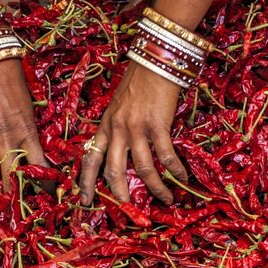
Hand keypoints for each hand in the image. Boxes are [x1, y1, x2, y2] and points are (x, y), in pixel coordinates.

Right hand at [0, 58, 39, 213]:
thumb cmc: (15, 83)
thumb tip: (32, 154)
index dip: (44, 185)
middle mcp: (5, 139)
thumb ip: (28, 133)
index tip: (48, 202)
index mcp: (27, 133)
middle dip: (8, 201)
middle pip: (7, 177)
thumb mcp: (29, 109)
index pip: (39, 166)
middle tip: (7, 224)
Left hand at [80, 61, 193, 206]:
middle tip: (128, 210)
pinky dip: (175, 170)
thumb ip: (119, 124)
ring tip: (166, 199)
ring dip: (155, 188)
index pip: (90, 157)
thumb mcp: (120, 103)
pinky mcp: (158, 124)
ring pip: (142, 168)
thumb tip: (124, 146)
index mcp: (105, 124)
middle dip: (120, 194)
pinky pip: (165, 155)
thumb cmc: (141, 77)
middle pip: (113, 170)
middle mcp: (117, 128)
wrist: (156, 57)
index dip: (86, 182)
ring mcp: (136, 127)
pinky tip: (182, 177)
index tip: (84, 201)